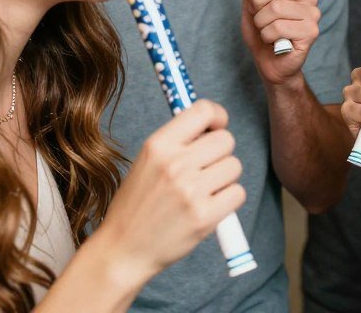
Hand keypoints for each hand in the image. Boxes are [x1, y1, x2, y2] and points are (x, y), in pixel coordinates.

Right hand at [97, 100, 244, 280]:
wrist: (123, 250)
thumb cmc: (137, 205)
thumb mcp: (147, 162)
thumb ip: (178, 142)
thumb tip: (214, 124)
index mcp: (158, 145)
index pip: (204, 111)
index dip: (218, 117)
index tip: (216, 128)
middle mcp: (175, 164)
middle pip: (226, 140)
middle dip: (220, 153)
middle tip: (205, 170)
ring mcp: (190, 191)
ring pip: (234, 166)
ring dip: (225, 178)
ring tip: (203, 192)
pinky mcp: (204, 217)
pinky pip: (238, 193)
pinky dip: (228, 200)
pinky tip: (209, 207)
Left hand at [241, 0, 320, 86]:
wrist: (269, 64)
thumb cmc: (261, 33)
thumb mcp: (251, 5)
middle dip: (257, 2)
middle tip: (257, 15)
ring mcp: (312, 14)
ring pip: (275, 8)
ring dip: (261, 23)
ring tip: (266, 31)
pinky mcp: (311, 31)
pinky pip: (278, 27)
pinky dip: (267, 36)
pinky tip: (274, 41)